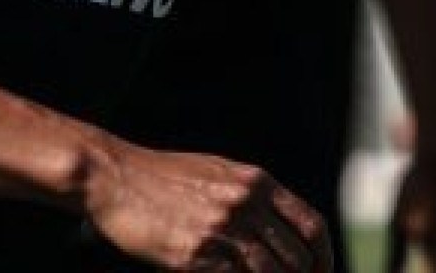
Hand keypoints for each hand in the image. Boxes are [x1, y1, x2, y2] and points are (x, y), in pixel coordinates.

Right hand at [83, 140, 334, 270]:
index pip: (312, 227)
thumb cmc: (160, 176)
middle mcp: (244, 205)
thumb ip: (251, 195)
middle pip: (296, 259)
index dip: (324, 258)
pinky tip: (220, 272)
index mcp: (254, 182)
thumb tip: (283, 228)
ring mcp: (220, 231)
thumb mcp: (214, 171)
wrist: (111, 177)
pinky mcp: (195, 256)